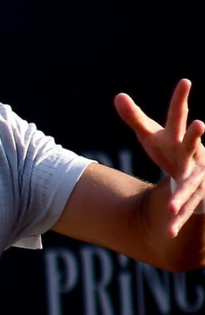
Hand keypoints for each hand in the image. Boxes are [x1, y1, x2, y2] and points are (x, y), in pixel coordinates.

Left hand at [115, 79, 204, 233]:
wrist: (193, 172)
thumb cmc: (170, 149)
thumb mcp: (151, 134)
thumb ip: (135, 117)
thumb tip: (117, 96)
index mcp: (179, 136)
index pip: (178, 115)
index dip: (180, 98)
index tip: (185, 80)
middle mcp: (192, 154)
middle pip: (192, 144)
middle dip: (196, 135)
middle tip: (201, 123)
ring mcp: (197, 176)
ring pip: (189, 185)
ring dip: (179, 196)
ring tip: (168, 208)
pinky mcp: (195, 196)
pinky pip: (186, 210)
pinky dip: (177, 221)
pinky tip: (167, 234)